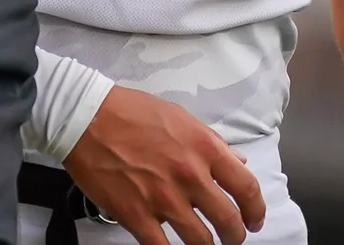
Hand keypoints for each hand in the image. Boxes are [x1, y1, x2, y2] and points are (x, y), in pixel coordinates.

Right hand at [64, 85, 266, 244]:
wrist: (87, 118)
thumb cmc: (133, 112)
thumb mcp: (182, 117)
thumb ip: (212, 143)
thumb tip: (237, 162)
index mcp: (204, 148)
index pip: (246, 187)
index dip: (256, 209)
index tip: (254, 219)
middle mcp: (190, 175)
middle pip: (228, 220)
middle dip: (235, 236)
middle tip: (233, 239)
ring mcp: (163, 198)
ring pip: (199, 240)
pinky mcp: (136, 216)